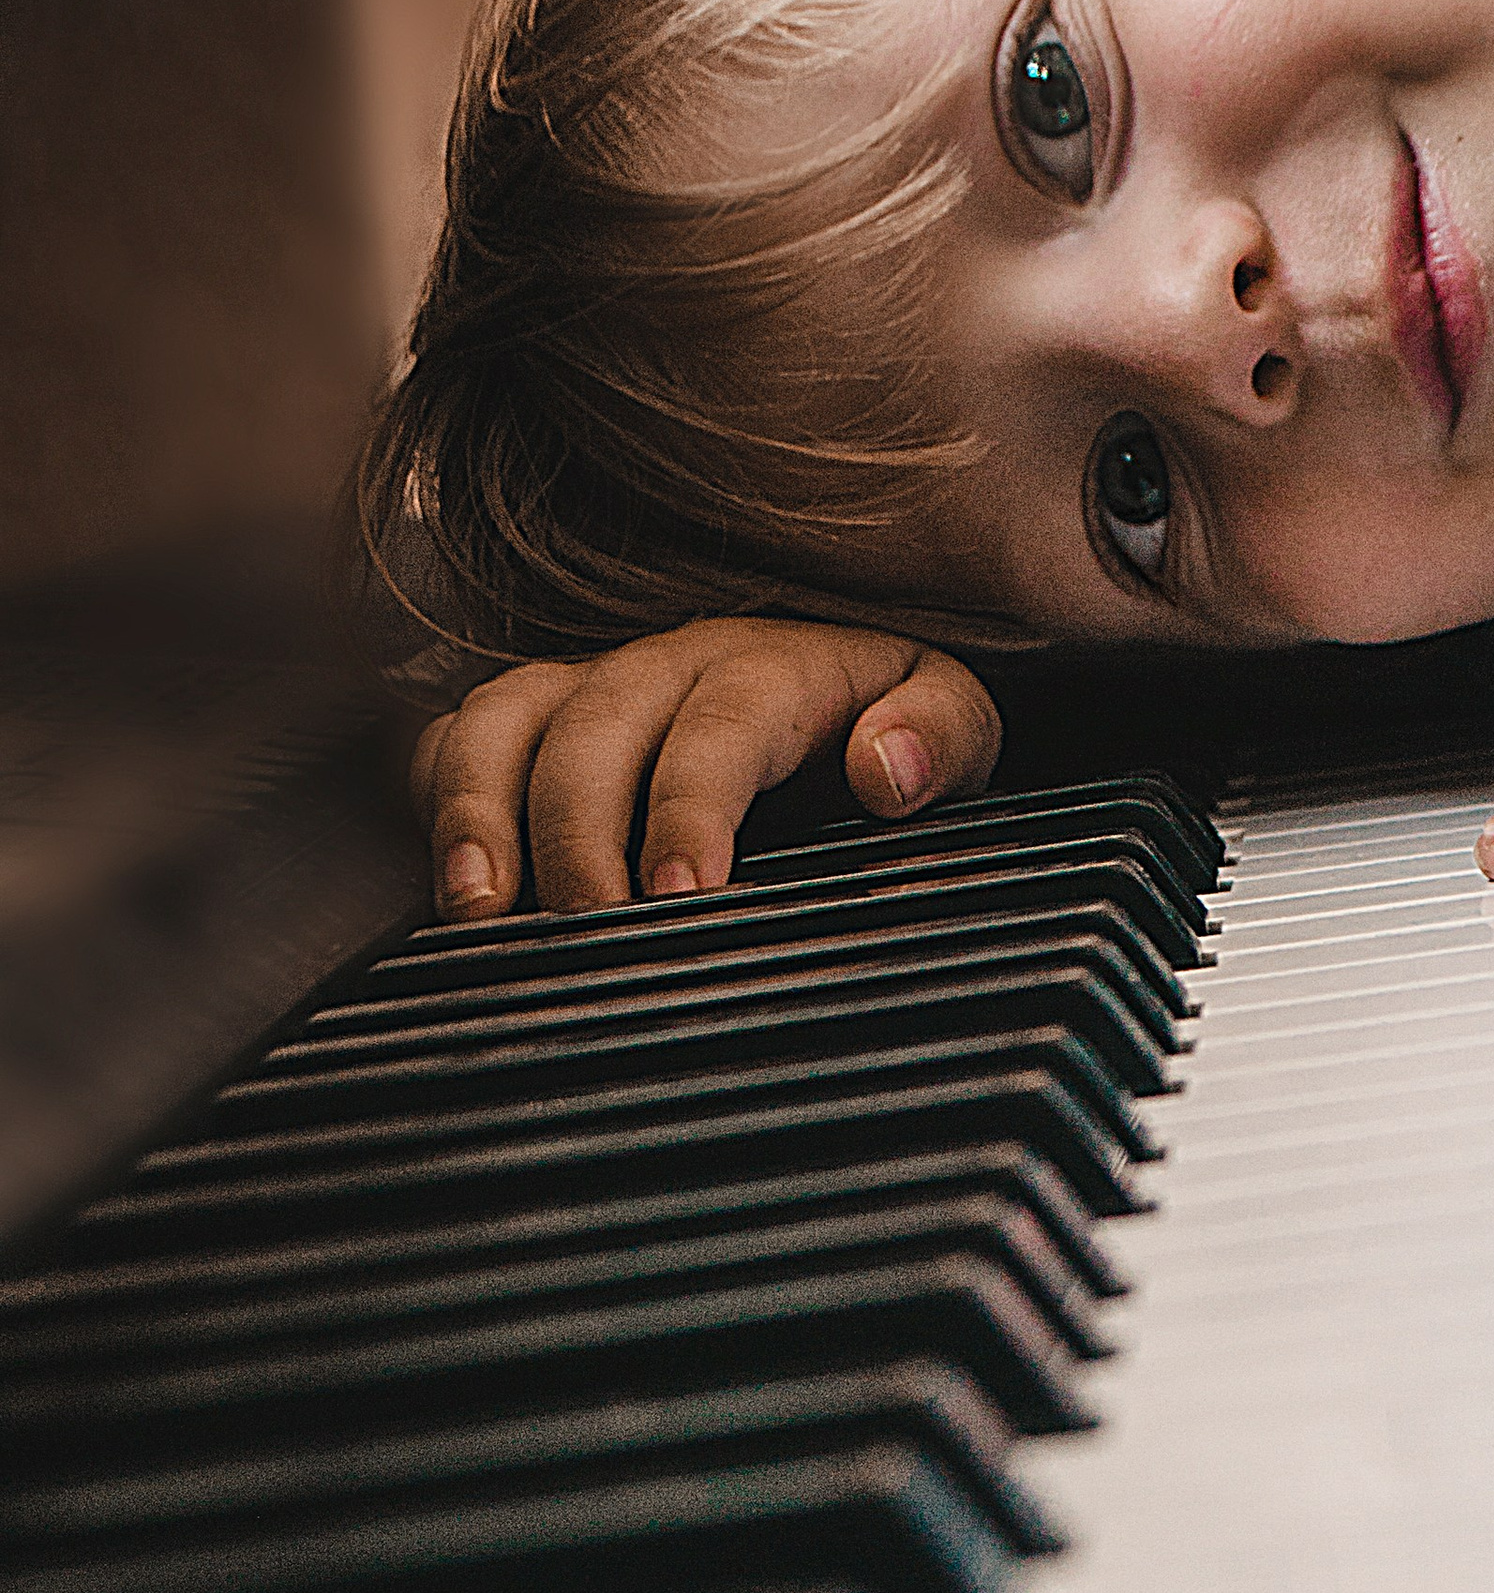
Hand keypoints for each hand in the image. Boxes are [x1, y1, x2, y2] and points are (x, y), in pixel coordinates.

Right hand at [409, 621, 1003, 918]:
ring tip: (478, 910)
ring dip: (480, 810)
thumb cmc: (893, 722)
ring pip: (509, 720)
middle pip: (596, 727)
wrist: (843, 693)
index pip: (722, 722)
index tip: (680, 890)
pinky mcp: (537, 721)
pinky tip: (452, 882)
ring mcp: (592, 686)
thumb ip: (939, 736)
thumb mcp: (951, 720)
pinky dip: (442, 801)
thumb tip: (888, 769)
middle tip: (584, 929)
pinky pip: (463, 739)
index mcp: (776, 665)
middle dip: (578, 831)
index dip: (690, 802)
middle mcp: (671, 663)